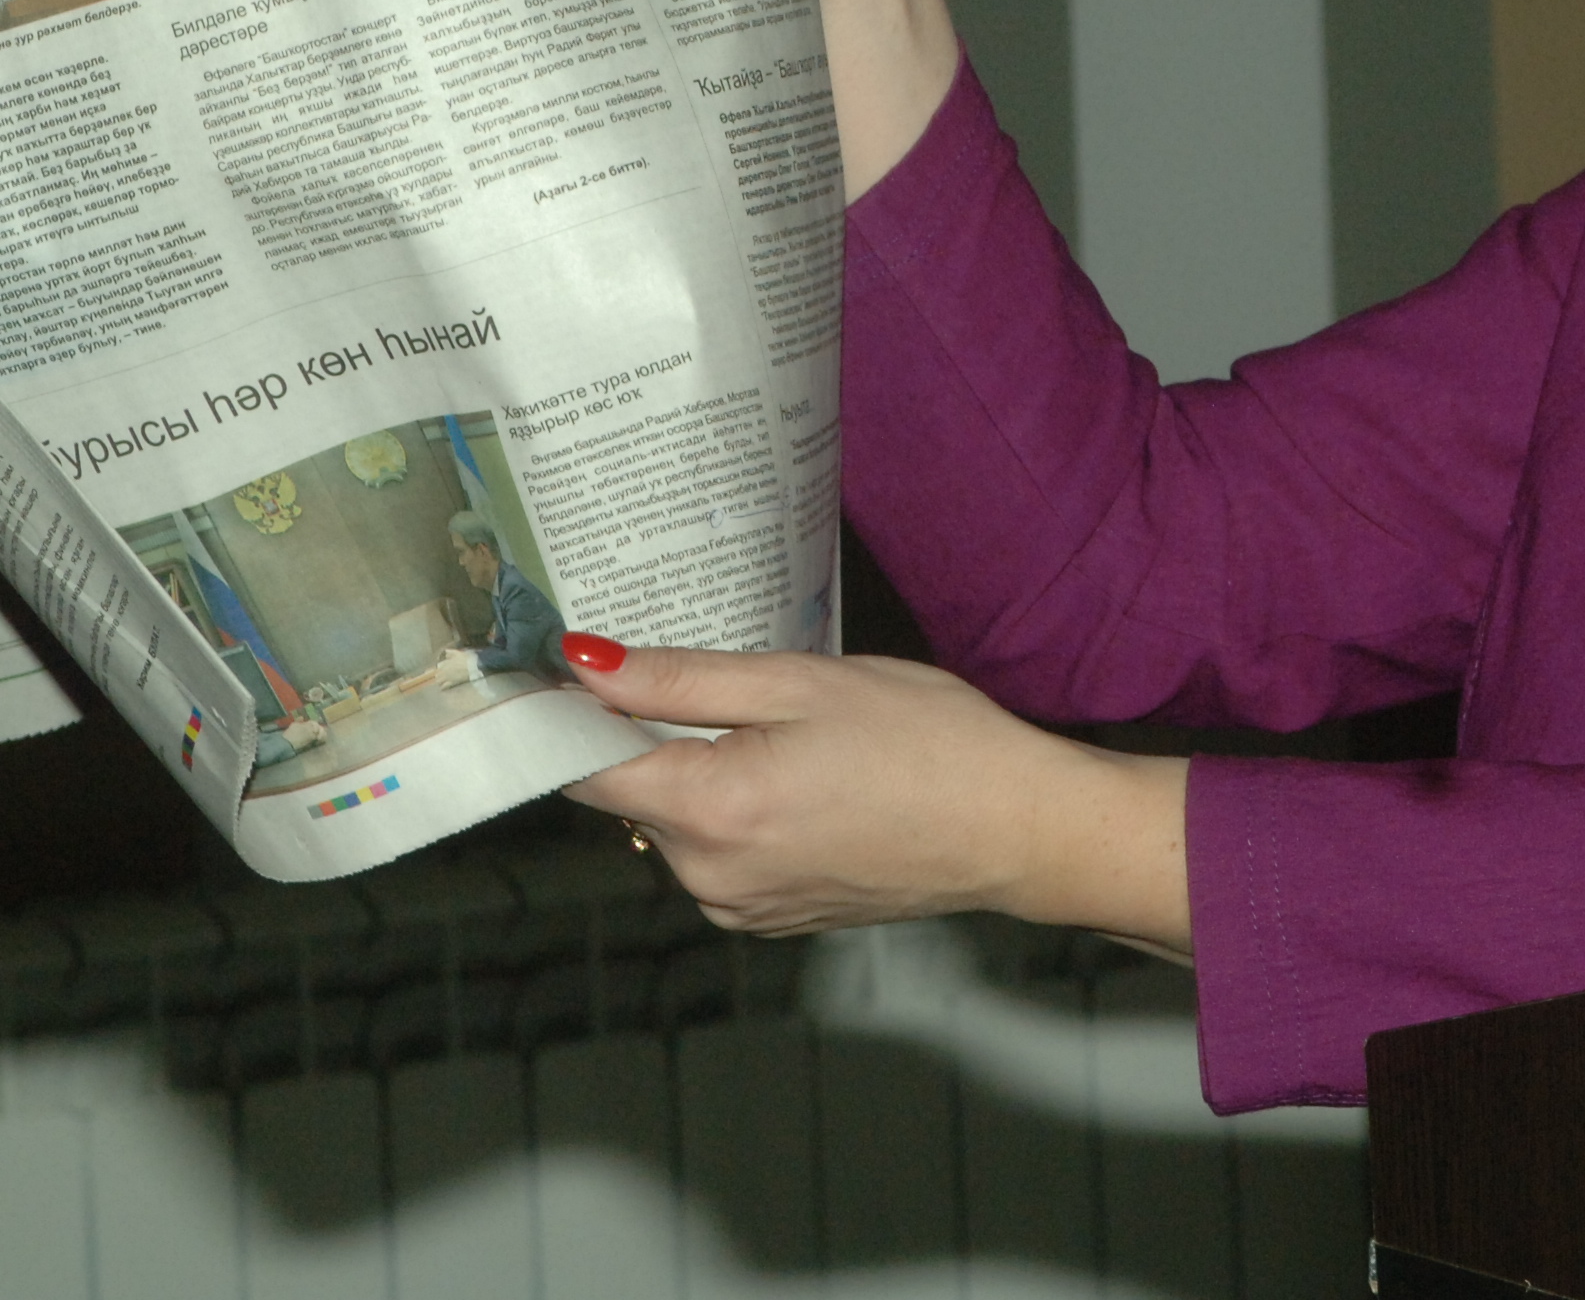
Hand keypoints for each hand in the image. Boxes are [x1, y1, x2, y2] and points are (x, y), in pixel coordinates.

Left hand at [558, 637, 1190, 951]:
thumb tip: (584, 664)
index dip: (567, 717)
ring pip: (677, 825)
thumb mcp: (805, 682)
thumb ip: (683, 678)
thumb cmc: (931, 744)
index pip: (583, 769)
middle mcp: (708, 876)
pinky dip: (742, 815)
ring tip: (799, 741)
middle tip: (746, 690)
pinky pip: (719, 857)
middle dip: (662, 738)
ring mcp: (738, 907)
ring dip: (706, 777)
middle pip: (632, 796)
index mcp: (710, 809)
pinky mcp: (768, 920)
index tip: (566, 673)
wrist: (1018, 831)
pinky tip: (812, 786)